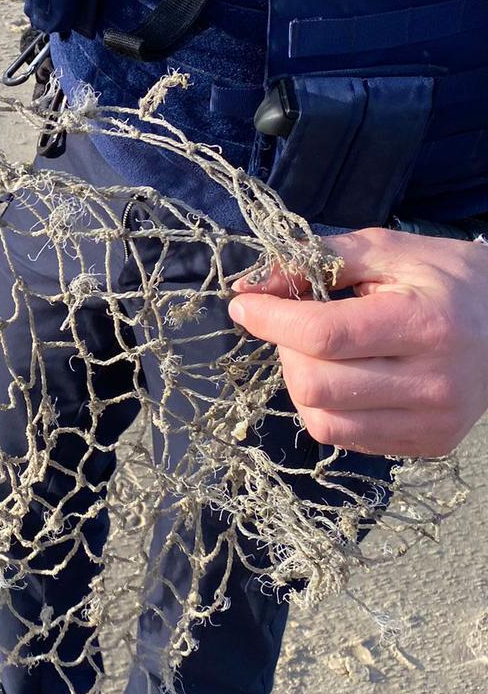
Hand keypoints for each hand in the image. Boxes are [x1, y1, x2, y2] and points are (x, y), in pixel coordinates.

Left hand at [228, 227, 487, 458]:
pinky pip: (346, 439)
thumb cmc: (448, 279)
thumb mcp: (388, 251)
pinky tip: (345, 377)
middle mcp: (432, 381)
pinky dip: (327, 408)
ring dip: (301, 383)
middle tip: (294, 325)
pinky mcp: (429, 443)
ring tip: (319, 353)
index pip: (323, 335)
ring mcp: (432, 421)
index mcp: (425, 324)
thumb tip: (251, 287)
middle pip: (315, 384)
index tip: (246, 305)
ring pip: (322, 421)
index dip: (271, 320)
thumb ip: (317, 261)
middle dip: (285, 350)